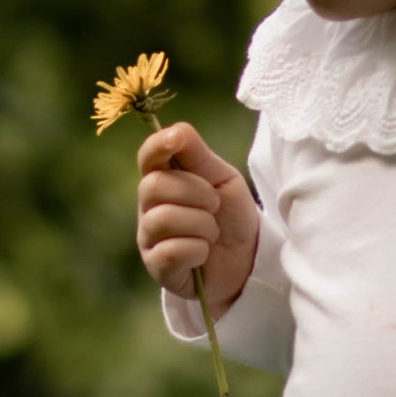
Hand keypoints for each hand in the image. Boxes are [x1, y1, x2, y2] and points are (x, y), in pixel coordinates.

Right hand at [136, 120, 259, 318]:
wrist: (248, 260)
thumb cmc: (230, 215)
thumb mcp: (222, 178)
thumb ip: (198, 155)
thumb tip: (175, 130)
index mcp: (164, 178)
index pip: (147, 156)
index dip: (157, 145)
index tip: (177, 141)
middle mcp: (149, 206)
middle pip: (153, 186)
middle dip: (195, 193)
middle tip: (215, 205)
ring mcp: (149, 237)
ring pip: (164, 219)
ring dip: (201, 224)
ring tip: (212, 232)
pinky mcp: (156, 266)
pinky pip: (171, 251)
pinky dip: (197, 250)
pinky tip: (204, 253)